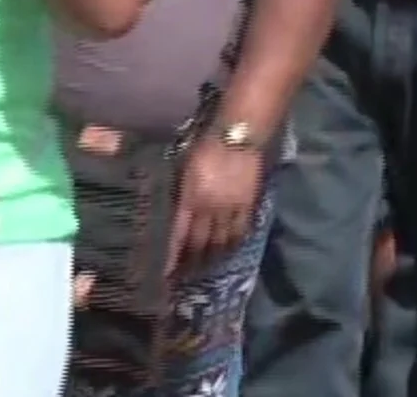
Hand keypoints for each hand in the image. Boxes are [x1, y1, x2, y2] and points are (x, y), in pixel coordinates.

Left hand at [165, 138, 261, 275]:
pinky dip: (235, 243)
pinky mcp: (248, 204)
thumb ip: (180, 193)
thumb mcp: (183, 168)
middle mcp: (210, 210)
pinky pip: (241, 230)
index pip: (179, 236)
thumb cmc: (205, 147)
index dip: (174, 257)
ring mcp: (231, 209)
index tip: (168, 275)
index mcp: (191, 200)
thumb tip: (176, 213)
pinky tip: (230, 250)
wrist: (237, 136)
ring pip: (221, 241)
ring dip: (213, 258)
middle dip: (192, 264)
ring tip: (207, 270)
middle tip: (186, 280)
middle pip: (201, 244)